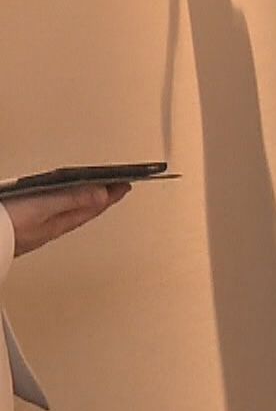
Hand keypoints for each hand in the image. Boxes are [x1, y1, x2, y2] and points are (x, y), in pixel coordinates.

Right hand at [3, 183, 129, 255]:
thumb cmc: (8, 226)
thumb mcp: (43, 208)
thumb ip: (72, 199)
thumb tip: (103, 193)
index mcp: (60, 222)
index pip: (93, 207)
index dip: (111, 194)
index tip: (127, 183)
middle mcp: (52, 225)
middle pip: (84, 209)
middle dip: (100, 197)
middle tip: (115, 188)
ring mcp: (38, 225)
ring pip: (68, 211)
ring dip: (82, 201)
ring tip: (93, 193)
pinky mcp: (23, 222)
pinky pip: (51, 212)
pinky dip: (61, 204)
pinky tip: (57, 202)